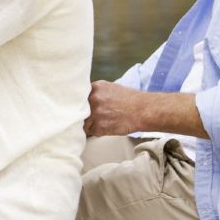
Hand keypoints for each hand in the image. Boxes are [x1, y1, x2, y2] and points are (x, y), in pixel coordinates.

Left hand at [84, 82, 208, 139]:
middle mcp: (93, 98)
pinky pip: (90, 132)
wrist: (143, 110)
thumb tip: (83, 98)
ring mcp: (95, 113)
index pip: (77, 96)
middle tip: (85, 117)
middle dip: (80, 114)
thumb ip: (96, 92)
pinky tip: (104, 128)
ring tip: (99, 123)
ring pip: (82, 122)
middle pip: (77, 109)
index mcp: (95, 87)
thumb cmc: (129, 100)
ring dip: (87, 125)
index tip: (76, 107)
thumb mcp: (111, 88)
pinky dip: (95, 132)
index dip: (77, 103)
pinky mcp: (99, 126)